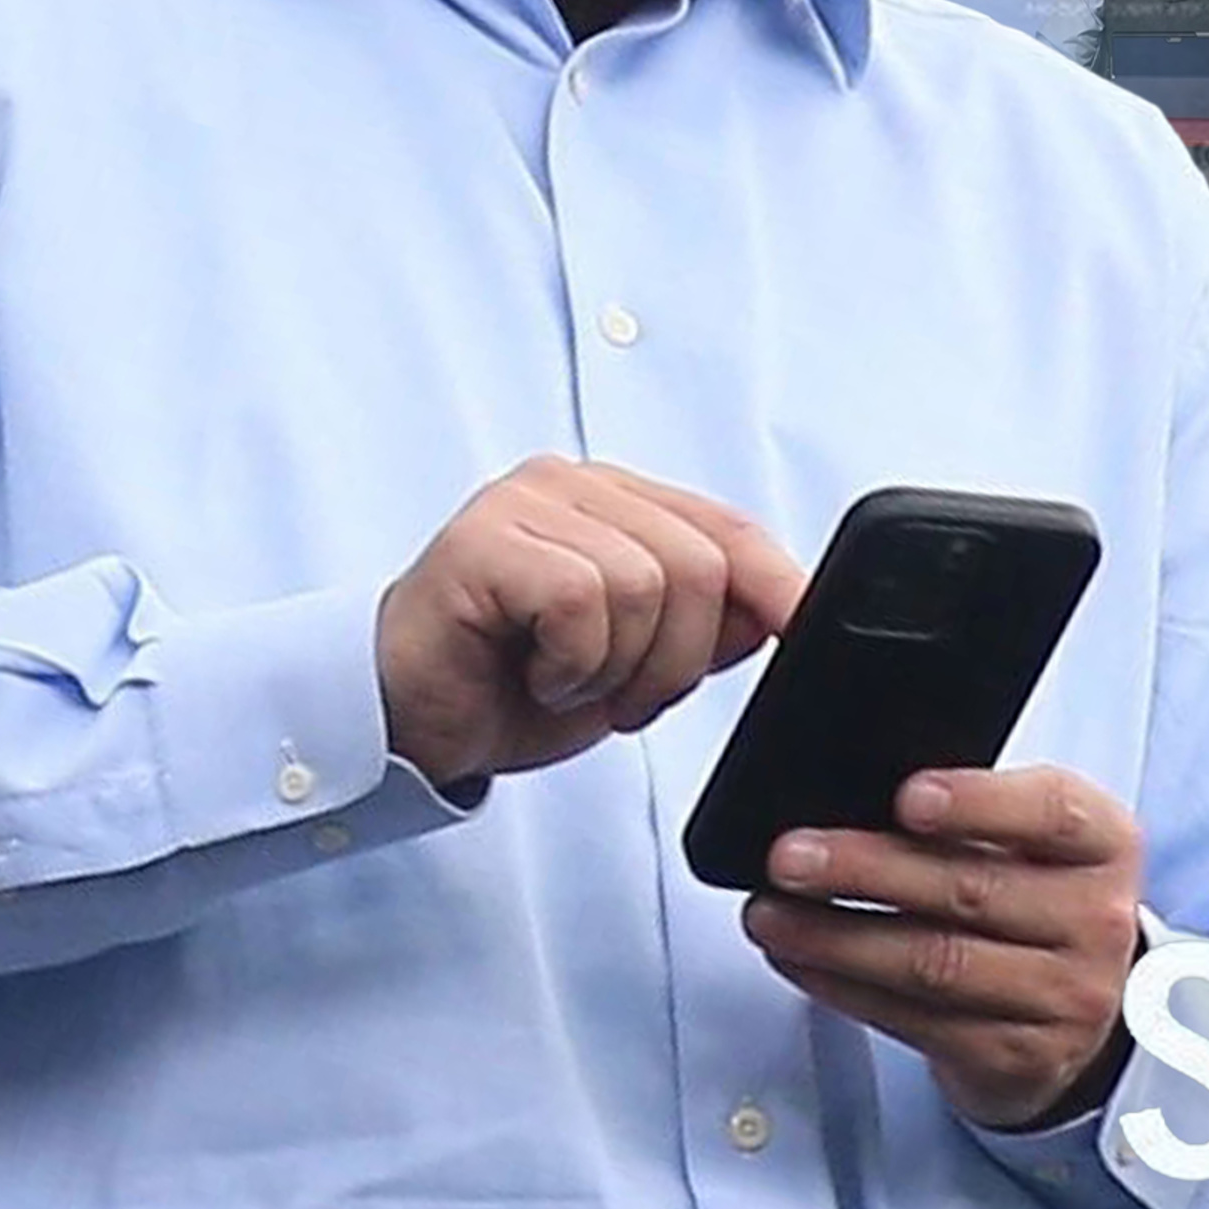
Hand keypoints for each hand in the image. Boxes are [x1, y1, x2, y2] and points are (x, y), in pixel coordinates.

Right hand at [375, 458, 804, 783]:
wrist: (404, 724)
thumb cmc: (508, 685)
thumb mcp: (632, 665)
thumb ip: (701, 630)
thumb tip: (777, 611)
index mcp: (617, 502)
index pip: (728, 527)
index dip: (778, 583)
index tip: (804, 629)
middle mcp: (572, 484)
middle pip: (699, 563)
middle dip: (677, 659)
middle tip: (620, 697)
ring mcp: (523, 503)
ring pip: (646, 584)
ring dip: (618, 668)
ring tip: (565, 681)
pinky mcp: (481, 541)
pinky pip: (581, 602)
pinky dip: (572, 663)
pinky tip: (533, 672)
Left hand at [743, 767, 1144, 1129]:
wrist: (1083, 1002)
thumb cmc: (1038, 893)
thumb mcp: (1035, 838)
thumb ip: (974, 813)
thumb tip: (855, 797)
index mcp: (1102, 843)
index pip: (1050, 813)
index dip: (977, 803)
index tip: (906, 797)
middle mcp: (1095, 921)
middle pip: (969, 890)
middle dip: (865, 869)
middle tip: (790, 856)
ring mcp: (1063, 997)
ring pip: (934, 964)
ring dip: (836, 938)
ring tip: (771, 914)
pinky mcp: (1015, 1055)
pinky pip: (916, 1021)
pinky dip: (844, 988)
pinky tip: (801, 959)